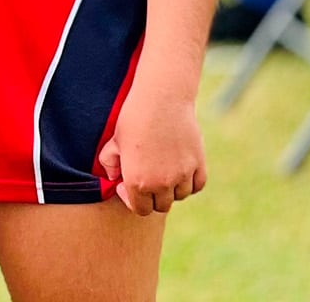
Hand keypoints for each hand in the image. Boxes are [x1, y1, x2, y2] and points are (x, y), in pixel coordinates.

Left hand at [99, 87, 206, 214]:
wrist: (161, 100)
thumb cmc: (133, 119)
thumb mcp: (114, 142)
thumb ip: (110, 164)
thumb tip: (114, 179)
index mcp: (137, 182)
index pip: (140, 209)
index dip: (133, 200)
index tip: (128, 185)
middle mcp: (161, 184)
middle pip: (161, 205)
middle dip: (152, 196)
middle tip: (146, 177)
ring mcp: (182, 175)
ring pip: (179, 196)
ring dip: (171, 189)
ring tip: (162, 170)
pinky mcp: (199, 165)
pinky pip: (196, 185)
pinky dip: (189, 182)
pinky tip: (179, 170)